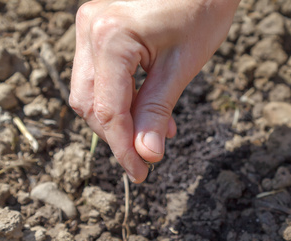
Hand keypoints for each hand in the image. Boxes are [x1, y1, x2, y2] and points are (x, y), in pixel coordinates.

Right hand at [69, 0, 239, 181]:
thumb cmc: (201, 12)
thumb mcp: (181, 68)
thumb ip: (157, 112)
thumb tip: (146, 155)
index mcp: (110, 37)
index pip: (107, 110)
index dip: (123, 148)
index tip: (140, 174)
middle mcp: (90, 29)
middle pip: (89, 103)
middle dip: (117, 136)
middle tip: (146, 158)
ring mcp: (90, 27)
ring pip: (90, 92)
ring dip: (120, 120)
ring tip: (155, 135)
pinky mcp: (98, 29)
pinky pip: (100, 76)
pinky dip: (121, 100)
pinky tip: (150, 112)